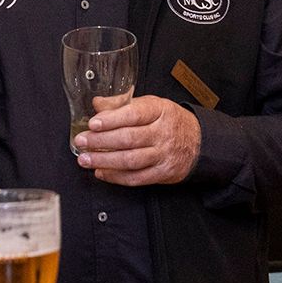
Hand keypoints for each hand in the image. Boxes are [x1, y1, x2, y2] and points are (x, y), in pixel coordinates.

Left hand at [74, 95, 201, 186]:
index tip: (93, 123)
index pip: (133, 115)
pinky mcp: (162, 173)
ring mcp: (163, 154)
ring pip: (130, 160)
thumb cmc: (170, 121)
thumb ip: (122, 104)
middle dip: (101, 141)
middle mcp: (162, 133)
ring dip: (105, 161)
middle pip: (129, 139)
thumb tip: (97, 104)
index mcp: (159, 111)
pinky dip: (116, 177)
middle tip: (82, 142)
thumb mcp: (151, 105)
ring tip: (86, 159)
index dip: (111, 120)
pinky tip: (101, 172)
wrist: (198, 142)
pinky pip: (136, 178)